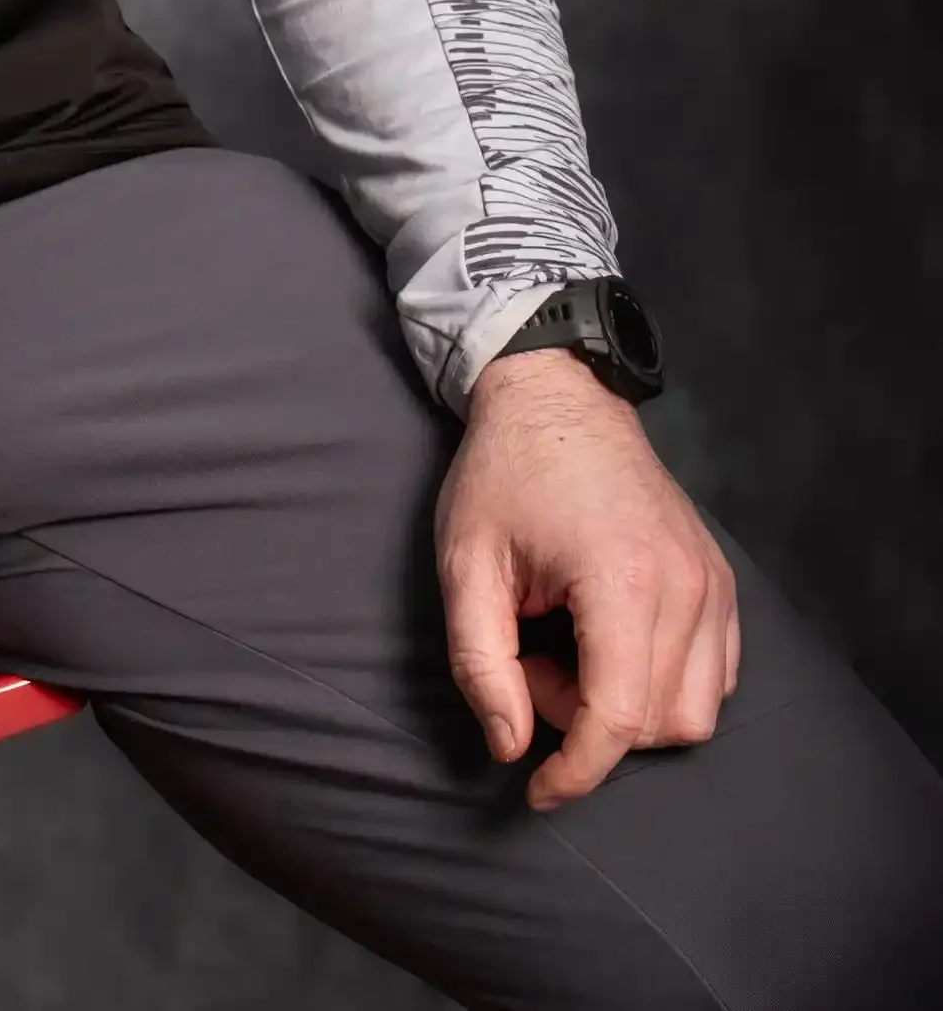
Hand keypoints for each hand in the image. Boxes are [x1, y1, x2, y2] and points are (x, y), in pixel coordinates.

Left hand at [437, 346, 738, 810]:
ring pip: (694, 713)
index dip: (576, 772)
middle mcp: (687, 587)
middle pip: (657, 723)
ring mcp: (714, 585)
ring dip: (627, 710)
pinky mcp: (722, 585)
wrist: (557, 397)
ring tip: (566, 649)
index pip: (617, 718)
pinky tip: (608, 644)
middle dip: (585, 721)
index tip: (535, 790)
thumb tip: (511, 746)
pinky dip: (662, 687)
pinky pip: (712, 678)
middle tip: (530, 659)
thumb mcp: (465, 561)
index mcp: (623, 579)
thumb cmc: (503, 474)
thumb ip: (480, 661)